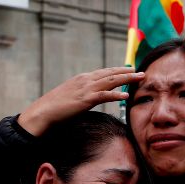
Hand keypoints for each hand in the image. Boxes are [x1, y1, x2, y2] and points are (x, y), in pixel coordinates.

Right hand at [18, 67, 144, 135]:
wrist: (44, 111)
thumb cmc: (55, 107)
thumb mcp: (71, 96)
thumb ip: (82, 94)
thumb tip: (89, 98)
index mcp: (83, 78)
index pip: (104, 72)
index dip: (118, 71)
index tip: (129, 70)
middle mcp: (86, 80)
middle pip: (111, 74)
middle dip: (127, 72)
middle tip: (141, 72)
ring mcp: (86, 88)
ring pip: (111, 81)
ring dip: (127, 79)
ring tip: (140, 78)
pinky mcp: (85, 99)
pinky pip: (104, 96)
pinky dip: (116, 95)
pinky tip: (126, 95)